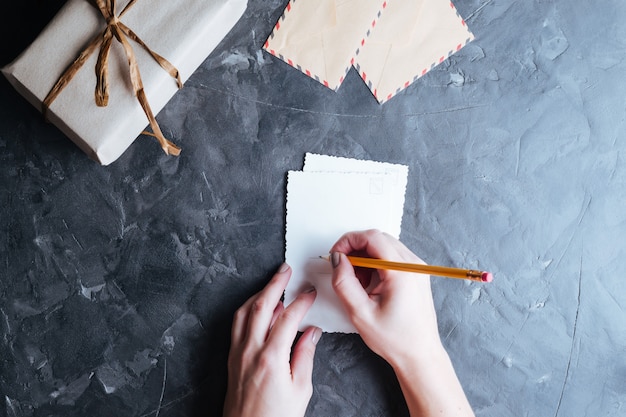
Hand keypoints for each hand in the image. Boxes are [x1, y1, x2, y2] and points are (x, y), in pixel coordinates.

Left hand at [223, 263, 321, 416]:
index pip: (287, 319)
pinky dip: (248, 309)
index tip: (310, 292)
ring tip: (273, 283)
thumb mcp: (300, 390)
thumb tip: (311, 333)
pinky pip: (237, 324)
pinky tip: (257, 307)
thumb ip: (305, 357)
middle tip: (286, 269)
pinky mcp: (232, 359)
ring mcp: (238, 354)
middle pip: (261, 306)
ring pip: (244, 312)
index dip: (300, 301)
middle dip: (275, 284)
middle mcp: (251, 352)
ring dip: (259, 293)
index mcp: (271, 359)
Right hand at [329, 229, 440, 367]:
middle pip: (378, 238)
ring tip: (356, 282)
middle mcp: (413, 265)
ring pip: (384, 246)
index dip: (348, 241)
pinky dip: (375, 263)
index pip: (372, 237)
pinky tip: (368, 283)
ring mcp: (417, 268)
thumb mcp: (360, 313)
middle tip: (342, 267)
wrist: (419, 355)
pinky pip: (391, 256)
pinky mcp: (415, 274)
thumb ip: (344, 282)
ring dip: (364, 257)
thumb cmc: (395, 339)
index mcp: (402, 272)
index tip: (335, 255)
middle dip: (355, 248)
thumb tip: (336, 259)